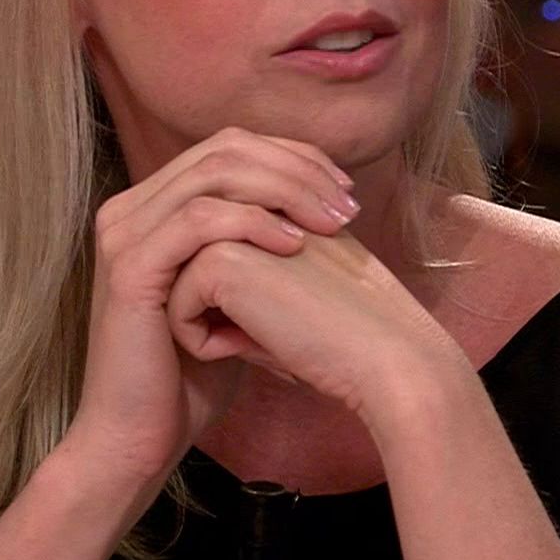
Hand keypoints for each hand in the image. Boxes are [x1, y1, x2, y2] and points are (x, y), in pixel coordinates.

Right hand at [62, 127, 360, 484]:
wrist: (138, 439)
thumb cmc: (191, 377)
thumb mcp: (235, 295)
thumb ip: (259, 244)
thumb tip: (322, 207)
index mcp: (152, 206)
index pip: (229, 146)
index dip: (292, 156)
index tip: (344, 188)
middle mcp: (131, 209)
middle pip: (224, 148)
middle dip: (296, 168)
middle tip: (347, 204)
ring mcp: (124, 235)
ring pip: (214, 174)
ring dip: (285, 190)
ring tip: (332, 222)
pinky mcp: (129, 269)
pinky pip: (198, 222)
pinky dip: (252, 223)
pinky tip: (294, 244)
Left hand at [166, 226, 471, 425]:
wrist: (383, 358)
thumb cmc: (342, 338)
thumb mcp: (291, 289)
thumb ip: (248, 270)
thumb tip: (187, 286)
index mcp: (278, 201)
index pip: (218, 253)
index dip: (236, 303)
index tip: (284, 323)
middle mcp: (253, 202)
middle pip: (192, 268)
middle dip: (213, 308)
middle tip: (275, 329)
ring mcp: (234, 223)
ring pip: (178, 286)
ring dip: (208, 322)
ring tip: (265, 334)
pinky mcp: (220, 256)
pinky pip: (176, 309)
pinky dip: (206, 342)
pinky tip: (253, 345)